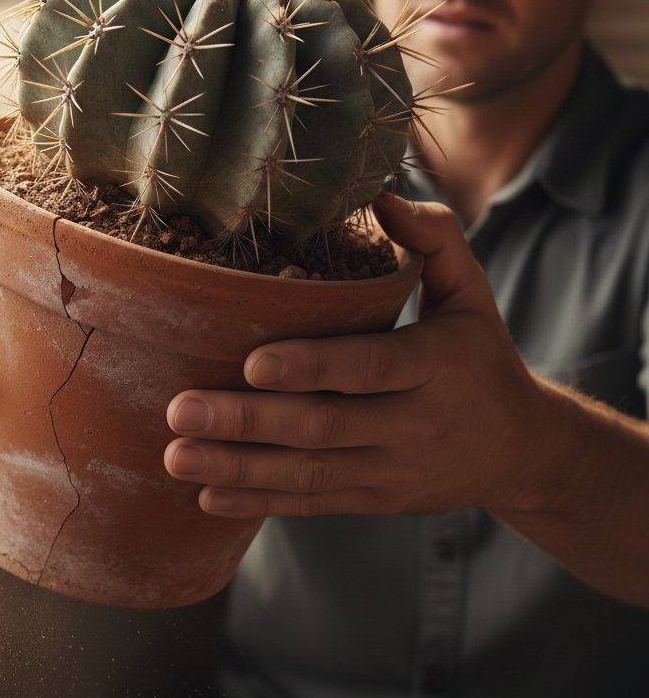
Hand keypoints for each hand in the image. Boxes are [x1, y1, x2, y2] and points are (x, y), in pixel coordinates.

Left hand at [163, 193, 546, 519]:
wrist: (523, 449)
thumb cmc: (480, 354)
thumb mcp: (472, 292)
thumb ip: (434, 238)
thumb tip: (380, 193)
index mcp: (438, 364)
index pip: (371, 367)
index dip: (312, 367)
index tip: (251, 363)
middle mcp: (416, 424)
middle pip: (325, 426)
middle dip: (248, 422)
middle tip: (179, 409)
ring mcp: (394, 470)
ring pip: (310, 474)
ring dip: (238, 468)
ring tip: (175, 456)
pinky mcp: (377, 499)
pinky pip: (315, 504)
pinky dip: (260, 503)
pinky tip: (207, 496)